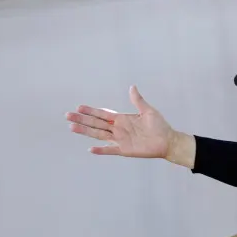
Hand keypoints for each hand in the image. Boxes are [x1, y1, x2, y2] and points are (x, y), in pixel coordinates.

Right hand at [65, 86, 180, 160]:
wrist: (168, 141)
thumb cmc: (160, 126)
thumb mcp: (148, 111)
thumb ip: (138, 100)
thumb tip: (131, 87)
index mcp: (122, 119)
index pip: (102, 114)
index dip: (91, 111)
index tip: (79, 107)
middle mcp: (118, 129)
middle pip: (96, 123)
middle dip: (82, 119)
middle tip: (68, 116)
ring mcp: (120, 140)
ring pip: (99, 135)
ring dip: (86, 131)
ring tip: (72, 128)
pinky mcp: (125, 150)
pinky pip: (111, 150)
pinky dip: (101, 150)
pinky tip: (91, 149)